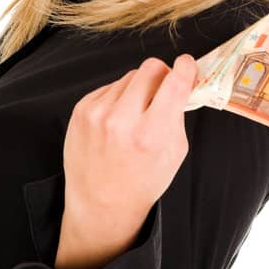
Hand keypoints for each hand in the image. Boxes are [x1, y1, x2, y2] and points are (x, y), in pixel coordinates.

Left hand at [56, 55, 198, 268]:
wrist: (100, 204)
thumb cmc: (141, 182)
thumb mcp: (174, 153)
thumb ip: (178, 115)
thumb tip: (181, 82)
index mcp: (151, 134)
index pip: (174, 82)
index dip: (185, 67)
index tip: (187, 64)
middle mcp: (121, 121)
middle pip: (150, 68)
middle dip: (162, 76)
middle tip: (163, 91)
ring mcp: (97, 114)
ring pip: (129, 76)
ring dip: (139, 89)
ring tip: (137, 114)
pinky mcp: (81, 111)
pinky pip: (109, 87)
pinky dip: (119, 97)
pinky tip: (119, 119)